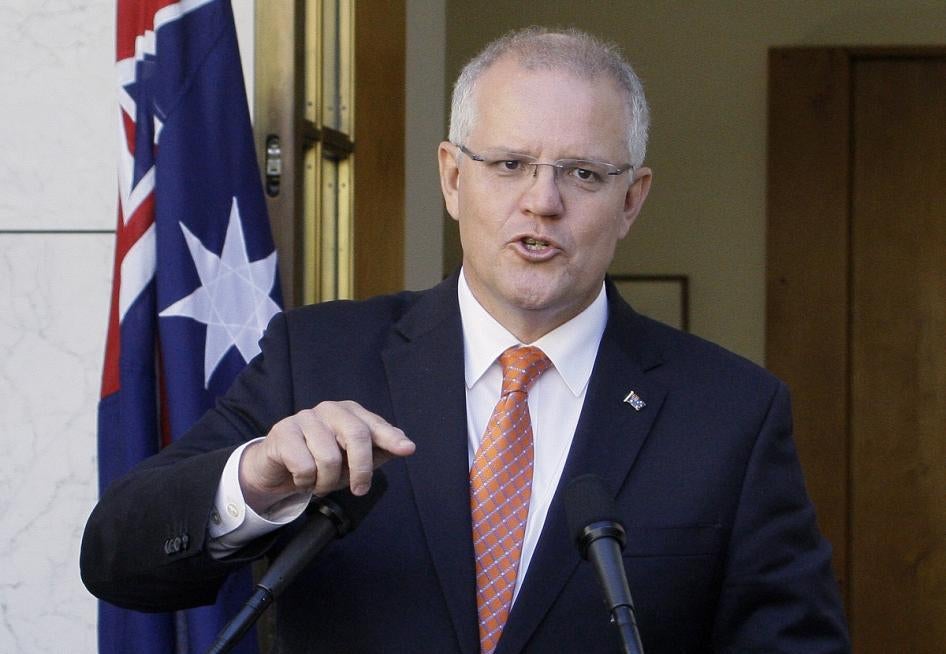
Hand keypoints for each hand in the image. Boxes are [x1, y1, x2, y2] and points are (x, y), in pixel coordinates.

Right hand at [238, 401, 414, 512]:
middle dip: (361, 468)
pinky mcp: (284, 432)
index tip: (407, 450)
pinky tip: (301, 479)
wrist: (278, 467)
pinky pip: (304, 466)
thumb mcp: (353, 460)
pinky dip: (305, 482)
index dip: (391, 438)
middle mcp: (330, 409)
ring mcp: (305, 418)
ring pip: (329, 457)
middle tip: (359, 489)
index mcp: (350, 412)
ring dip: (326, 482)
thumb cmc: (321, 461)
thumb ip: (379, 451)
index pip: (374, 425)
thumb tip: (406, 445)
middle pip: (356, 436)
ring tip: (320, 483)